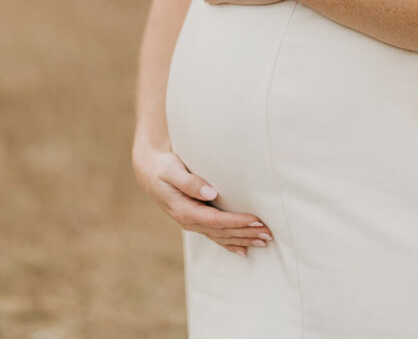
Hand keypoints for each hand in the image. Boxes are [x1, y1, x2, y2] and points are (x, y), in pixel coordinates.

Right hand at [132, 137, 273, 257]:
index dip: (236, 222)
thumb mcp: (172, 171)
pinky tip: (244, 250)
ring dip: (243, 239)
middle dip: (245, 233)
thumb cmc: (162, 167)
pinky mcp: (196, 219)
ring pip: (221, 236)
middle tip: (268, 233)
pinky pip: (215, 235)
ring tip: (263, 241)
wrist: (150, 170)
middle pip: (222, 232)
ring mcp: (193, 222)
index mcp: (184, 210)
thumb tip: (210, 193)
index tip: (255, 219)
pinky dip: (230, 243)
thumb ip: (190, 182)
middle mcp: (189, 221)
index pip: (216, 221)